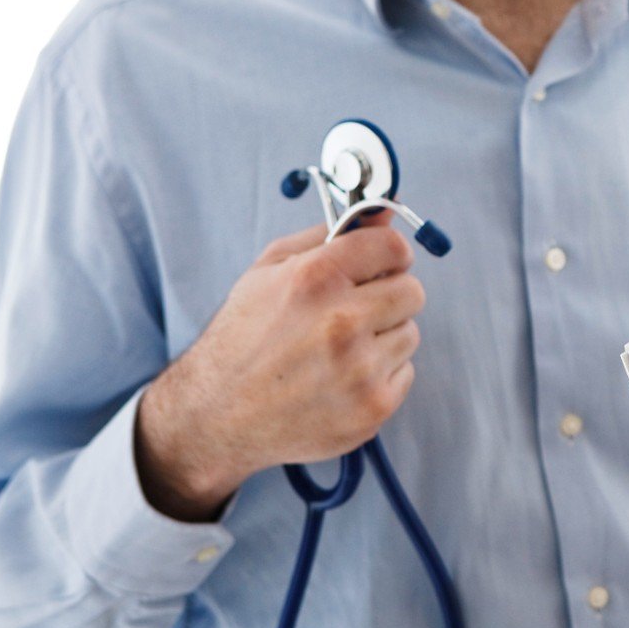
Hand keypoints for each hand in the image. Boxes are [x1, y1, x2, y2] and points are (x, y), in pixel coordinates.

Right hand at [136, 211, 425, 519]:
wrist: (216, 416)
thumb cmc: (242, 338)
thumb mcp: (269, 271)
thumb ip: (329, 236)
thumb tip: (384, 211)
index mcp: (315, 280)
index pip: (393, 247)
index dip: (388, 253)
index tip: (380, 264)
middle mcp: (341, 323)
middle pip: (412, 291)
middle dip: (388, 296)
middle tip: (356, 310)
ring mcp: (360, 370)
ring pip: (409, 333)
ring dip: (383, 337)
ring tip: (338, 350)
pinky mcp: (373, 408)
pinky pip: (406, 372)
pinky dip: (380, 374)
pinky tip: (341, 379)